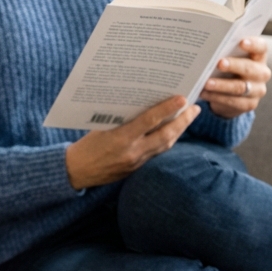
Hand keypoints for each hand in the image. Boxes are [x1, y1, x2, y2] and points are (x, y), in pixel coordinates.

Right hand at [65, 97, 199, 188]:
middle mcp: (132, 152)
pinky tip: (172, 132)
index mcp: (120, 138)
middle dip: (183, 122)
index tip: (182, 99)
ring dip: (179, 131)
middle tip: (195, 108)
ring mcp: (136, 162)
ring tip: (188, 117)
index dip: (167, 109)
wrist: (76, 171)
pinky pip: (157, 153)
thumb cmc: (86, 145)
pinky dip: (167, 141)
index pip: (149, 121)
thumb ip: (122, 118)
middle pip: (165, 136)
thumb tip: (142, 104)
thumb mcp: (100, 127)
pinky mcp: (136, 169)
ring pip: (165, 146)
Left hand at [199, 36, 270, 118]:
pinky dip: (216, 97)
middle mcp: (262, 73)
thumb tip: (207, 45)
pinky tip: (204, 93)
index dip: (253, 44)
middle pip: (249, 68)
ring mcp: (258, 90)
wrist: (231, 94)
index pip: (261, 47)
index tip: (241, 42)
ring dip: (222, 85)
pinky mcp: (249, 104)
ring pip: (240, 87)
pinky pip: (232, 101)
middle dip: (234, 65)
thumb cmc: (229, 69)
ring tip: (206, 83)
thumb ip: (225, 51)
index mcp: (259, 56)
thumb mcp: (229, 58)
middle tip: (219, 63)